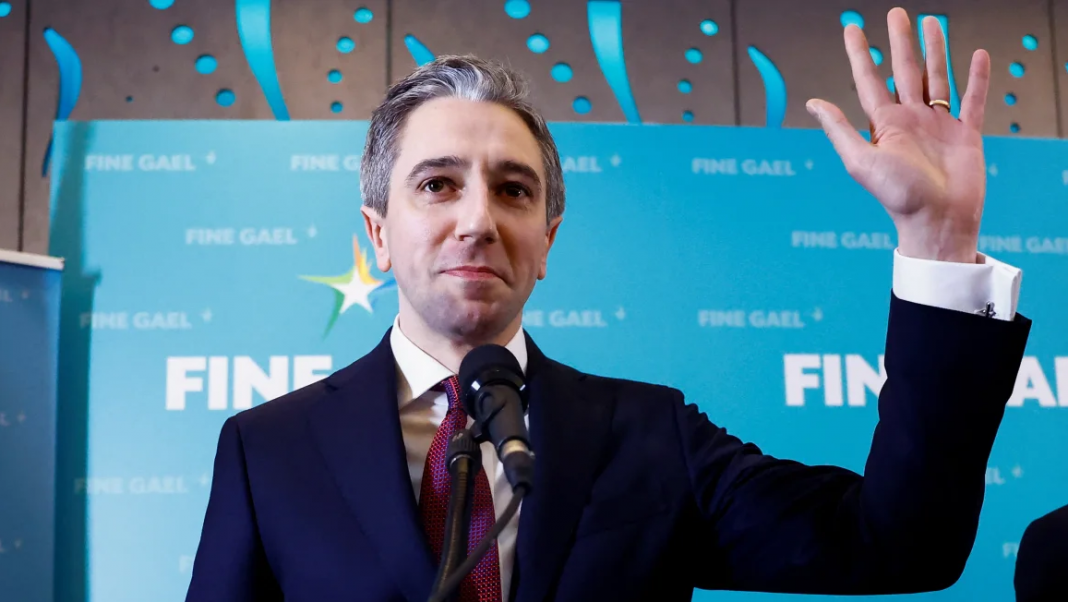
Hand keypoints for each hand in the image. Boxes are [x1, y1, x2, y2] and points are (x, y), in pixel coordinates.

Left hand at [807, 8, 990, 262]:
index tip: (851, 29)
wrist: (937, 222)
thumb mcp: (860, 160)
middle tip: (897, 13)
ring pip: (937, 77)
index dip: (860, 54)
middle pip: (904, 70)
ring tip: (932, 22)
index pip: (869, 79)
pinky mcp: (966, 134)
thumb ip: (839, 129)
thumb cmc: (897, 197)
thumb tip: (812, 102)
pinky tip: (976, 56)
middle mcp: (910, 120)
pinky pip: (972, 99)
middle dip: (900, 42)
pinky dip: (976, 78)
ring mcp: (938, 125)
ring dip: (935, 50)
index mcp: (884, 124)